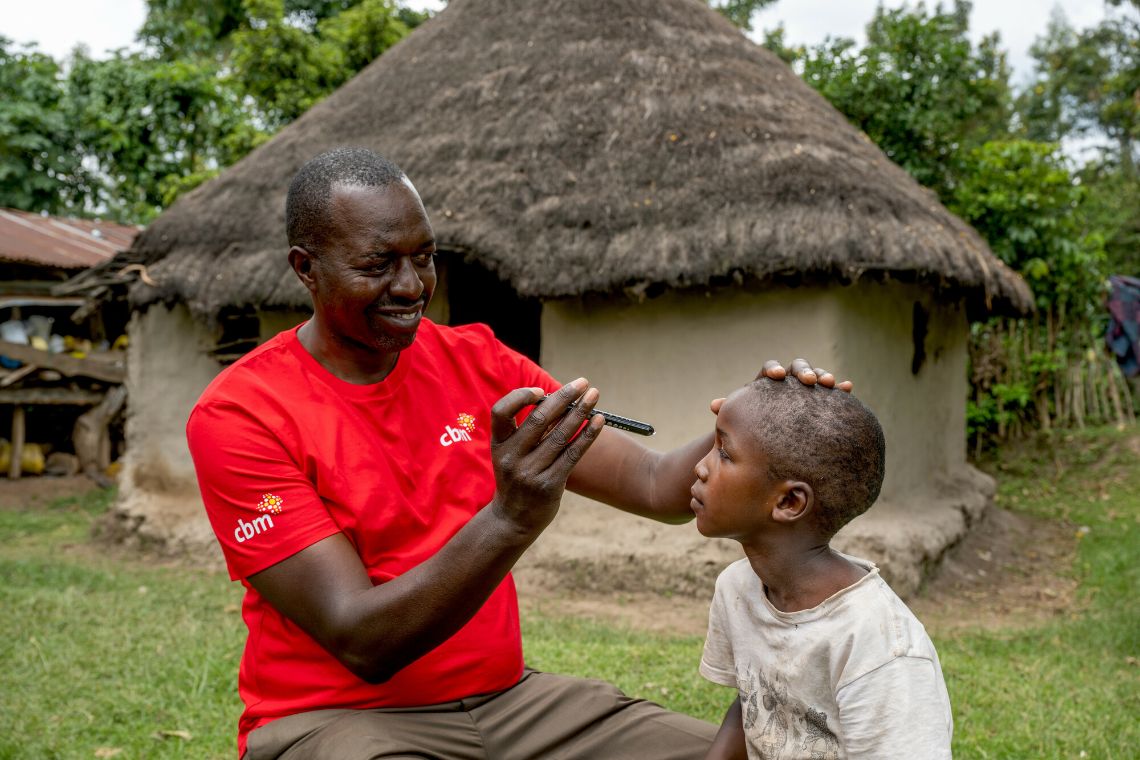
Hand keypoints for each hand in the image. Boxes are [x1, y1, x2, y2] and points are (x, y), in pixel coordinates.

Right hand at [488, 379, 604, 534]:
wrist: (513, 520)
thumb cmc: (516, 478)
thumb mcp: (510, 454)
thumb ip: (527, 431)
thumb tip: (559, 399)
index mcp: (498, 445)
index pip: (500, 411)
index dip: (520, 397)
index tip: (541, 391)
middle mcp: (511, 457)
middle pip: (539, 419)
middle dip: (564, 397)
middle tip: (582, 382)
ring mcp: (530, 472)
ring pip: (560, 435)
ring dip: (580, 411)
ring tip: (595, 395)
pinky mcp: (549, 484)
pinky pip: (573, 454)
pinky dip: (587, 435)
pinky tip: (599, 421)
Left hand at [710, 358, 853, 414]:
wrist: (769, 435)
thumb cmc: (752, 425)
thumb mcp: (741, 417)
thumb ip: (731, 409)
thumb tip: (714, 405)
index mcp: (766, 382)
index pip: (769, 370)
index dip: (772, 370)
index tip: (775, 377)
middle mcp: (787, 381)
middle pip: (796, 368)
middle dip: (803, 371)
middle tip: (809, 380)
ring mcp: (805, 390)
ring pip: (815, 376)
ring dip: (822, 376)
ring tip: (829, 383)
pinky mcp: (820, 400)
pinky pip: (831, 391)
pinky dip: (839, 388)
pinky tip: (848, 387)